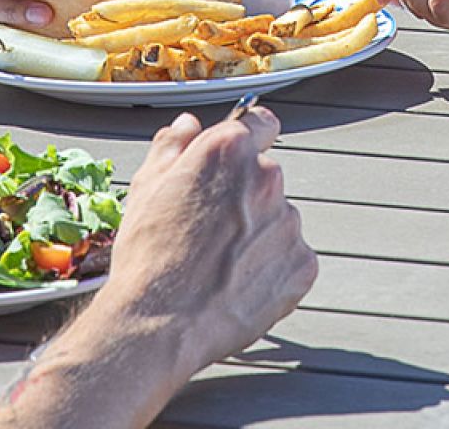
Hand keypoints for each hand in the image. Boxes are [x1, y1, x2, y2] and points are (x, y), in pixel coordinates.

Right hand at [93, 108, 316, 375]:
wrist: (159, 325)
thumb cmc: (148, 255)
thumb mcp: (146, 186)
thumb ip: (172, 145)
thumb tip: (188, 125)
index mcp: (230, 149)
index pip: (260, 123)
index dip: (249, 138)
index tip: (242, 155)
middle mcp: (267, 177)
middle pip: (265, 176)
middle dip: (244, 196)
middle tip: (210, 229)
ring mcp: (288, 221)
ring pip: (278, 219)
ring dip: (259, 233)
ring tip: (220, 264)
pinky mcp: (302, 264)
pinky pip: (291, 258)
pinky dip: (272, 269)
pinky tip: (238, 284)